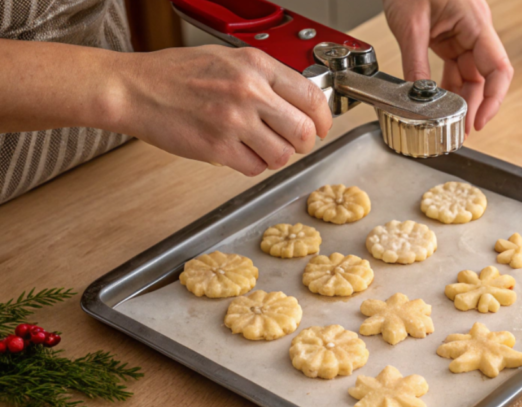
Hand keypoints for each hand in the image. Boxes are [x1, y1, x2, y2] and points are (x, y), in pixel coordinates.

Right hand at [114, 45, 332, 175]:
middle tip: (293, 142)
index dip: (323, 119)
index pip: (311, 97)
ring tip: (260, 146)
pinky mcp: (218, 147)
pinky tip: (239, 152)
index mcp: (256, 65)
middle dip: (304, 143)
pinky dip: (252, 165)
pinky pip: (255, 168)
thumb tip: (298, 100)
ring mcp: (234, 121)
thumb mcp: (227, 59)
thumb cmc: (176, 73)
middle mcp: (249, 91)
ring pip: (282, 155)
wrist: (134, 89)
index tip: (321, 127)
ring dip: (276, 156)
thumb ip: (265, 77)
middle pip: (304, 132)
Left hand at [383, 0, 512, 133]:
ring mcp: (463, 35)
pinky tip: (439, 103)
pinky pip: (454, 67)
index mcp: (476, 23)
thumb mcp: (410, 24)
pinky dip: (447, 86)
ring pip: (469, 75)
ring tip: (449, 123)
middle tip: (459, 130)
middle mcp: (475, 31)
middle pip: (485, 77)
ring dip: (461, 99)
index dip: (494, 99)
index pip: (498, 69)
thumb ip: (415, 62)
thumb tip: (418, 96)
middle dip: (475, 106)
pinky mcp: (449, 37)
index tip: (479, 121)